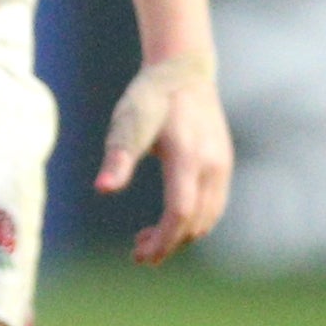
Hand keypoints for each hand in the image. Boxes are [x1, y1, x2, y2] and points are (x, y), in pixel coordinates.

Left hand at [95, 52, 234, 263]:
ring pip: (208, 218)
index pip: (181, 212)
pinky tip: (169, 220)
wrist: (184, 70)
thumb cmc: (150, 96)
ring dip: (181, 236)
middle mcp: (212, 164)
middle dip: (168, 244)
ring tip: (148, 240)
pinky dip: (193, 222)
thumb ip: (119, 157)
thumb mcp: (129, 122)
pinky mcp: (223, 164)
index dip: (163, 239)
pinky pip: (214, 206)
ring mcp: (221, 165)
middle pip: (195, 222)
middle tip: (138, 254)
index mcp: (188, 156)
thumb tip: (102, 189)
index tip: (141, 255)